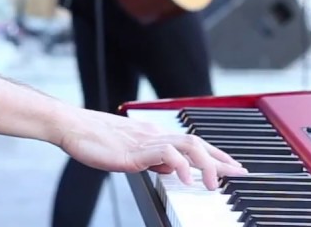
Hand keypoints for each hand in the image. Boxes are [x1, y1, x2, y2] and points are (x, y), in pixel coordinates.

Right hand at [60, 109, 246, 188]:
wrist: (71, 127)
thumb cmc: (93, 139)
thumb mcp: (129, 152)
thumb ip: (151, 159)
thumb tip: (170, 170)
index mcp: (153, 135)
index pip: (191, 143)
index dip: (215, 155)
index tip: (232, 166)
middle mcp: (153, 135)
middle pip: (196, 143)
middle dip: (221, 159)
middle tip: (239, 174)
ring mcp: (145, 141)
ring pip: (187, 146)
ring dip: (206, 164)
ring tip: (214, 184)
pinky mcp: (134, 151)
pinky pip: (165, 155)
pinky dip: (180, 166)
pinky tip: (185, 180)